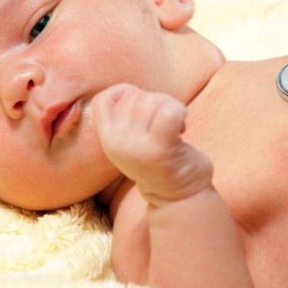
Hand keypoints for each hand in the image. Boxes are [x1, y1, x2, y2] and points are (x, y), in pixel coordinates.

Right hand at [92, 84, 212, 205]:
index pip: (104, 98)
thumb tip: (130, 89)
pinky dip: (181, 112)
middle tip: (166, 120)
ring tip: (174, 126)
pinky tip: (182, 127)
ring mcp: (137, 148)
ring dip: (170, 107)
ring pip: (153, 101)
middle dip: (156, 101)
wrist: (178, 198)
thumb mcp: (131, 139)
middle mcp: (117, 143)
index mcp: (107, 139)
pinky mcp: (159, 151)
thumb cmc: (159, 161)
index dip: (126, 93)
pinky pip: (170, 112)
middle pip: (135, 97)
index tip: (143, 108)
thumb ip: (126, 117)